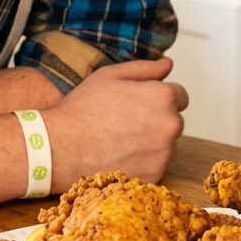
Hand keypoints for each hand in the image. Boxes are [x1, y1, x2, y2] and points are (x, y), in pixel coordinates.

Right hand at [46, 57, 188, 188]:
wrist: (61, 147)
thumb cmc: (83, 108)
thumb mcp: (111, 75)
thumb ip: (146, 68)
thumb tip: (168, 64)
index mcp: (164, 97)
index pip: (180, 96)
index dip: (159, 97)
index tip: (140, 104)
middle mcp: (171, 125)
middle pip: (174, 121)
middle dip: (157, 119)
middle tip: (125, 122)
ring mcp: (164, 153)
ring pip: (165, 145)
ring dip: (151, 142)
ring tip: (119, 140)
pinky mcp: (154, 175)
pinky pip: (154, 165)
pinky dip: (142, 162)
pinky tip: (119, 156)